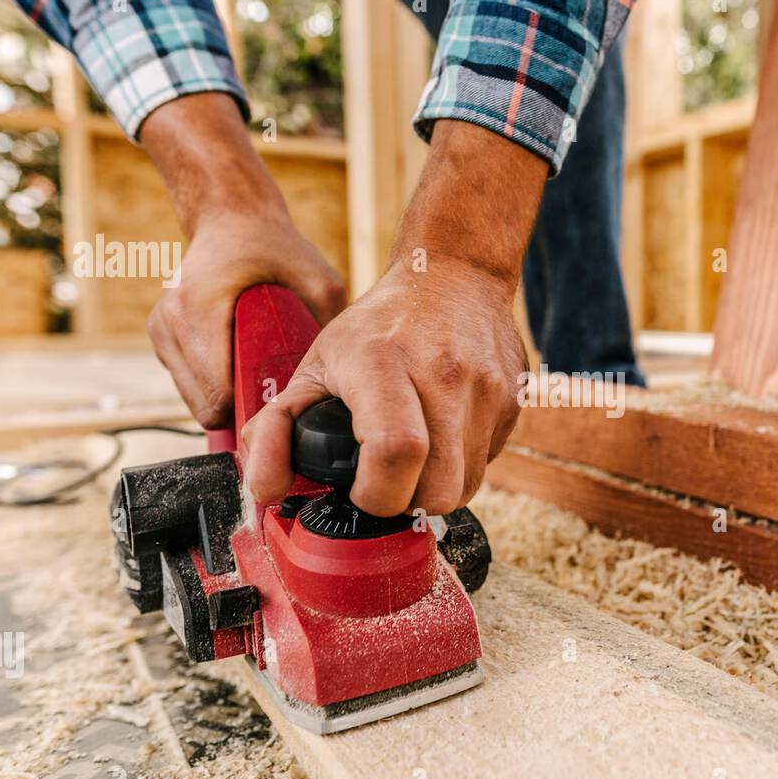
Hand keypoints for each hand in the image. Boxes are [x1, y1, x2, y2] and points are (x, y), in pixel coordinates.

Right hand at [147, 212, 345, 426]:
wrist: (230, 216)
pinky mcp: (161, 338)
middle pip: (204, 406)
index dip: (252, 411)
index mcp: (199, 309)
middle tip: (277, 394)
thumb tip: (343, 373)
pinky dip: (215, 383)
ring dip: (227, 396)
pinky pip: (189, 384)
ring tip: (260, 374)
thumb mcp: (318, 279)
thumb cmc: (273, 246)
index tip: (281, 409)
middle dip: (241, 408)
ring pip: (194, 400)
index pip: (217, 394)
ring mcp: (161, 332)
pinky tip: (241, 361)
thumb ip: (328, 323)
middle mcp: (170, 323)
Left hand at [243, 258, 526, 515]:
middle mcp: (443, 375)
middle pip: (438, 490)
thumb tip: (264, 487)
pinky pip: (486, 464)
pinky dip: (459, 466)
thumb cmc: (379, 326)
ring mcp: (486, 389)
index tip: (360, 490)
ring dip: (434, 489)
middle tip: (385, 481)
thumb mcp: (315, 363)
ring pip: (465, 488)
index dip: (376, 494)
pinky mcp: (512, 402)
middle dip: (407, 504)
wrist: (455, 274)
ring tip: (412, 459)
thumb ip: (276, 427)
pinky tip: (440, 435)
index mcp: (384, 362)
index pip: (396, 452)